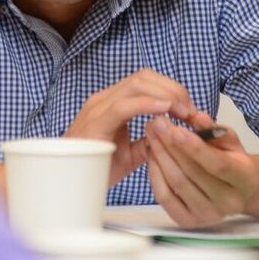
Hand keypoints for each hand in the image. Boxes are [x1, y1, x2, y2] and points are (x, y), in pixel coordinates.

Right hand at [64, 69, 194, 185]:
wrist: (67, 182)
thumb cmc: (94, 167)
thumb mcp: (130, 154)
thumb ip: (149, 141)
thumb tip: (171, 135)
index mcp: (112, 102)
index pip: (146, 80)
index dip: (172, 89)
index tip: (190, 110)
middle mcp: (104, 99)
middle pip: (144, 76)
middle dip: (173, 89)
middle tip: (191, 112)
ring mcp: (98, 108)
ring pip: (136, 84)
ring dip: (166, 95)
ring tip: (183, 113)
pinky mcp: (95, 123)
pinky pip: (123, 105)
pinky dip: (147, 104)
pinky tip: (164, 112)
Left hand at [146, 114, 258, 227]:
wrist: (233, 189)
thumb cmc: (231, 159)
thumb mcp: (228, 140)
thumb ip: (213, 128)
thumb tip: (195, 116)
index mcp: (246, 179)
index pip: (218, 165)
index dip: (195, 148)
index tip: (175, 129)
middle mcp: (230, 202)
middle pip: (193, 173)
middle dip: (171, 146)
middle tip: (156, 123)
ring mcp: (209, 215)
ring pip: (177, 183)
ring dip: (160, 156)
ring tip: (151, 134)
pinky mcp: (189, 222)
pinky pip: (165, 197)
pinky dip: (155, 174)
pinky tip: (151, 155)